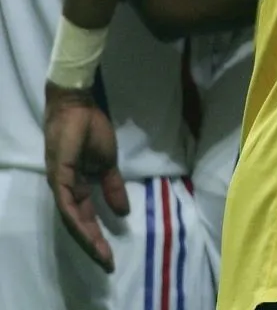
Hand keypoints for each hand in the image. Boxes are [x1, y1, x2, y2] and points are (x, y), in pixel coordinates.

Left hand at [44, 84, 127, 270]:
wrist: (79, 106)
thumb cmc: (91, 129)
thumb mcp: (108, 163)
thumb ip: (112, 187)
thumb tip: (123, 211)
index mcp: (76, 187)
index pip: (85, 219)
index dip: (98, 237)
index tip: (112, 256)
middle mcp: (65, 190)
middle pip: (77, 225)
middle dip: (93, 246)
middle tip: (108, 264)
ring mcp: (60, 184)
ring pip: (71, 220)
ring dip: (86, 239)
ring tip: (101, 254)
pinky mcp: (59, 175)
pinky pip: (66, 204)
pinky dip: (76, 220)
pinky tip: (87, 233)